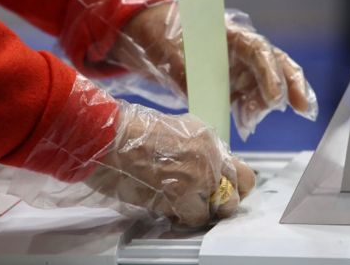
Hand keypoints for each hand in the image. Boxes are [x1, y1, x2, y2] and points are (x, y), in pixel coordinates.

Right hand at [84, 104, 255, 227]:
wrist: (108, 138)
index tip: (222, 191)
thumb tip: (204, 167)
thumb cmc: (128, 134)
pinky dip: (185, 218)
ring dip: (205, 210)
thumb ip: (195, 149)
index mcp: (208, 138)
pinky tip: (170, 208)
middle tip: (206, 203)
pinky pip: (197, 218)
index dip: (232, 184)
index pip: (240, 169)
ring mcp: (201, 175)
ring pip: (222, 206)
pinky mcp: (185, 194)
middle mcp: (211, 155)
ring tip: (184, 205)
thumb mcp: (172, 129)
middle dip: (225, 199)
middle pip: (241, 187)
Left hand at [110, 2, 317, 139]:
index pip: (260, 51)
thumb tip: (197, 91)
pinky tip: (247, 124)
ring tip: (248, 121)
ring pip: (267, 84)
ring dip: (265, 104)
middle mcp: (243, 50)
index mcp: (231, 34)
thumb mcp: (169, 48)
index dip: (271, 74)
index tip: (276, 98)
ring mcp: (241, 67)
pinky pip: (252, 98)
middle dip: (293, 86)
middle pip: (277, 65)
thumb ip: (185, 68)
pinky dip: (253, 111)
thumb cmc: (166, 35)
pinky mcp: (236, 85)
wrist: (157, 38)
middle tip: (304, 109)